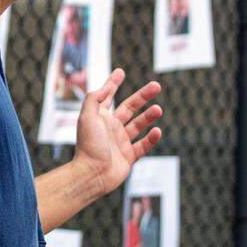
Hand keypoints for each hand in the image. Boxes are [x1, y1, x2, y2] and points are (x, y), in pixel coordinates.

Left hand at [72, 68, 161, 197]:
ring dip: (149, 116)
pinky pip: (143, 145)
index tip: (121, 72)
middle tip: (156, 85)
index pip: (107, 96)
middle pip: (130, 107)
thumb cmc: (88, 145)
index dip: (113, 83)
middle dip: (143, 96)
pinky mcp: (128, 157)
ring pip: (138, 125)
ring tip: (158, 109)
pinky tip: (157, 130)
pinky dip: (151, 138)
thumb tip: (106, 86)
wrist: (92, 174)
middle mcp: (110, 128)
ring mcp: (120, 142)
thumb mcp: (87, 116)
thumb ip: (95, 98)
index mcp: (99, 117)